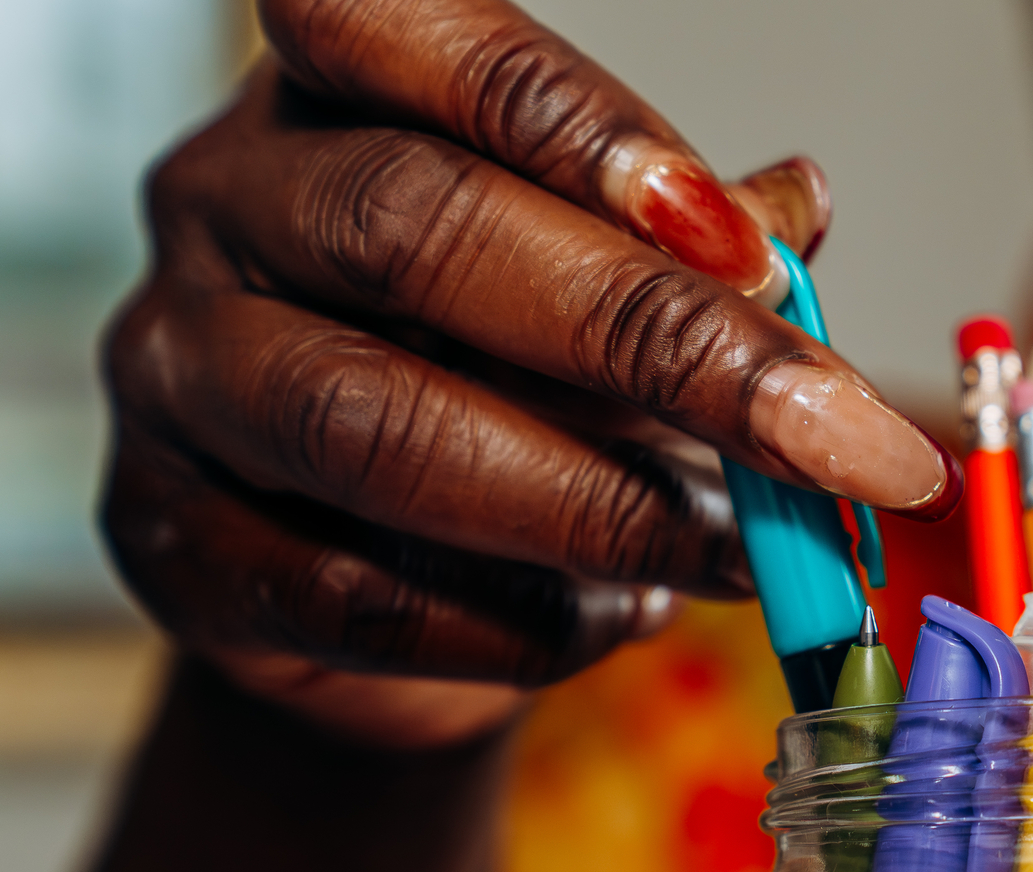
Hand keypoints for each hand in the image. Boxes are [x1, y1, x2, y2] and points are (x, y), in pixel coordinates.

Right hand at [105, 0, 958, 746]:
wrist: (377, 583)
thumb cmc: (498, 391)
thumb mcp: (600, 292)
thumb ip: (688, 252)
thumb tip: (796, 209)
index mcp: (331, 95)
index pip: (408, 33)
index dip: (577, 125)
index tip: (749, 250)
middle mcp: (222, 205)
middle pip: (418, 229)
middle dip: (655, 342)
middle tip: (826, 437)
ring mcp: (178, 375)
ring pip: (376, 423)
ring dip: (598, 503)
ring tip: (746, 554)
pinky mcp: (175, 544)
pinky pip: (356, 595)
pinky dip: (524, 621)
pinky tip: (622, 617)